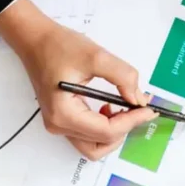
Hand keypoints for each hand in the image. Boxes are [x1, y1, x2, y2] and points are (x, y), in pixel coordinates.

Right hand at [0, 0, 155, 159]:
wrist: (35, 40)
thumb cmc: (59, 46)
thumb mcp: (96, 56)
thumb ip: (123, 77)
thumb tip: (139, 99)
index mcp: (64, 113)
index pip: (106, 131)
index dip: (132, 121)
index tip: (149, 108)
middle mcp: (58, 125)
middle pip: (100, 145)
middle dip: (123, 130)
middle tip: (136, 109)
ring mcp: (58, 125)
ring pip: (94, 145)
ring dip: (113, 132)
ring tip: (122, 108)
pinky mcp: (61, 120)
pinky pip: (87, 135)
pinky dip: (104, 128)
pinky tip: (109, 108)